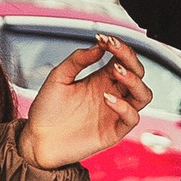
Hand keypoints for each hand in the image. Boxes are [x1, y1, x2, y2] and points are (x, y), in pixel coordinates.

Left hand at [22, 35, 151, 171]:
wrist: (37, 141)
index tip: (106, 39)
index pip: (122, 59)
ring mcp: (114, 113)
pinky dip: (125, 106)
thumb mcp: (57, 77)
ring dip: (134, 80)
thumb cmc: (47, 111)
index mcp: (101, 79)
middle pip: (137, 73)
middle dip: (130, 58)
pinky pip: (132, 118)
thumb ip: (77, 60)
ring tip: (117, 72)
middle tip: (114, 50)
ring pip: (143, 94)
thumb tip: (98, 47)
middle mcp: (111, 93)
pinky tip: (107, 99)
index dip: (119, 47)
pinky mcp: (113, 131)